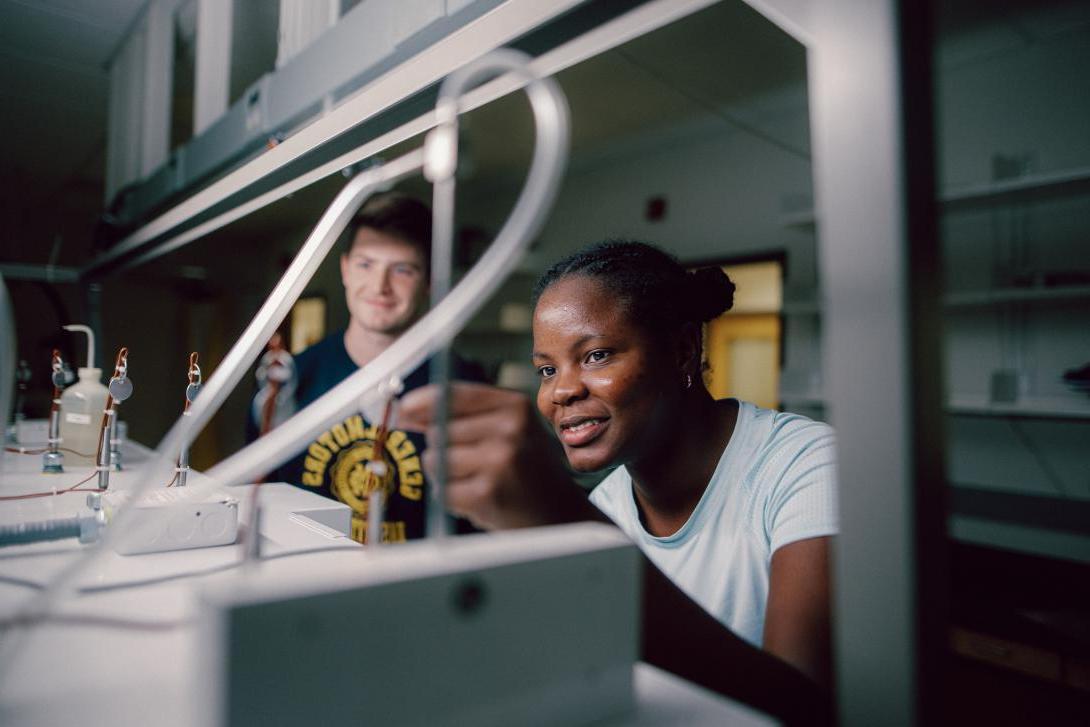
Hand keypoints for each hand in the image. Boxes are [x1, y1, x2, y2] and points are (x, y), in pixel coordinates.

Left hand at [398, 382, 596, 529]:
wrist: (562, 515)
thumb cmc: (529, 470)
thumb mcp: (512, 429)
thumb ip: (465, 415)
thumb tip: (408, 410)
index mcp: (515, 406)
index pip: (453, 393)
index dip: (422, 402)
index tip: (405, 409)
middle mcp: (510, 428)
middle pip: (438, 431)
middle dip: (443, 449)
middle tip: (474, 465)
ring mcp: (499, 461)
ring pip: (435, 460)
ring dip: (445, 475)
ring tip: (477, 482)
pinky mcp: (487, 493)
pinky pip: (442, 490)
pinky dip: (452, 498)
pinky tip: (478, 499)